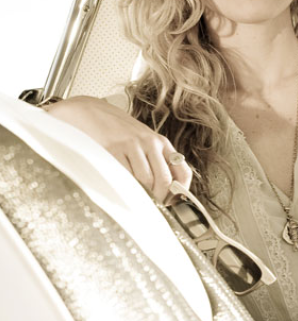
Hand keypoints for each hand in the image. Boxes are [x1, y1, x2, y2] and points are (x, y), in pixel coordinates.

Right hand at [45, 96, 191, 202]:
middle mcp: (151, 143)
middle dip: (160, 199)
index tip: (173, 202)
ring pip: (145, 180)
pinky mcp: (113, 149)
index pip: (183, 171)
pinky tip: (123, 190)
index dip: (180, 191)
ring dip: (142, 195)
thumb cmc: (119, 132)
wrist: (92, 112)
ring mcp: (132, 146)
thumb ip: (156, 161)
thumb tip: (168, 190)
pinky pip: (125, 175)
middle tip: (153, 207)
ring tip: (137, 200)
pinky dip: (126, 188)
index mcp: (162, 143)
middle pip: (165, 180)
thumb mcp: (144, 142)